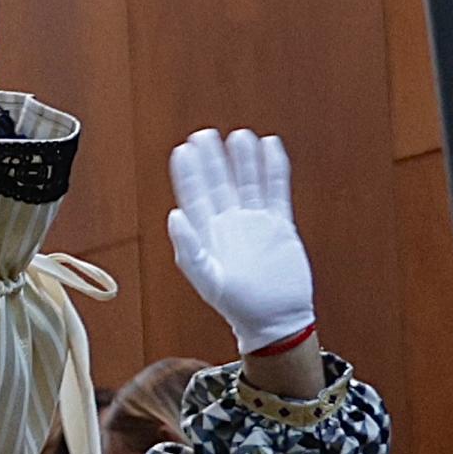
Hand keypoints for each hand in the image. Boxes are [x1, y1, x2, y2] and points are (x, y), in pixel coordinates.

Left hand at [165, 129, 315, 358]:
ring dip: (243, 160)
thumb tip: (174, 216)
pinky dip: (274, 169)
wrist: (276, 319)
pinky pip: (276, 190)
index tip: (183, 150)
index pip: (195, 196)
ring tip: (239, 136)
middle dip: (212, 159)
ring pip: (248, 182)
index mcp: (207, 234)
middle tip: (205, 134)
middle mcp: (229, 223)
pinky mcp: (279, 224)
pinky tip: (270, 147)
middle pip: (219, 183)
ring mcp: (254, 222)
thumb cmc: (238, 306)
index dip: (189, 173)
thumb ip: (190, 249)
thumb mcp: (209, 280)